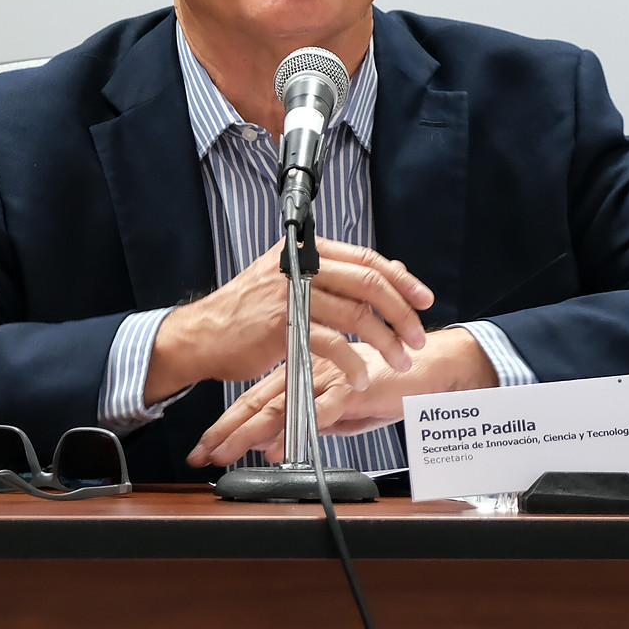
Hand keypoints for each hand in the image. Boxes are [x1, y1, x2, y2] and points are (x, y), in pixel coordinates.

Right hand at [145, 238, 433, 404]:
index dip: (402, 280)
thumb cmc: (249, 311)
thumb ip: (339, 277)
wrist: (204, 334)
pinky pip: (332, 344)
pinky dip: (352, 364)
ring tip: (400, 361)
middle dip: (401, 313)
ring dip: (385, 342)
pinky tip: (362, 377)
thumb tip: (392, 270)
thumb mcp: (293, 282)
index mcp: (307, 252)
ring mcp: (291, 294)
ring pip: (356, 315)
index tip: (424, 300)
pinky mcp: (283, 325)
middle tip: (417, 338)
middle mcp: (300, 266)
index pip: (367, 260)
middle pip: (369, 284)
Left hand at [188, 326, 498, 466]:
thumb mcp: (342, 408)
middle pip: (259, 403)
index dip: (229, 423)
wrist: (430, 366)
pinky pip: (321, 410)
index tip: (206, 447)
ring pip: (281, 407)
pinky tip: (279, 447)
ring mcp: (329, 378)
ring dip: (250, 433)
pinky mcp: (354, 387)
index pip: (257, 399)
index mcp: (304, 373)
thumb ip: (309, 421)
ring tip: (227, 454)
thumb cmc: (389, 383)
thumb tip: (275, 446)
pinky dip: (299, 429)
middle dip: (226, 431)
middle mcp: (310, 372)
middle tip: (201, 454)